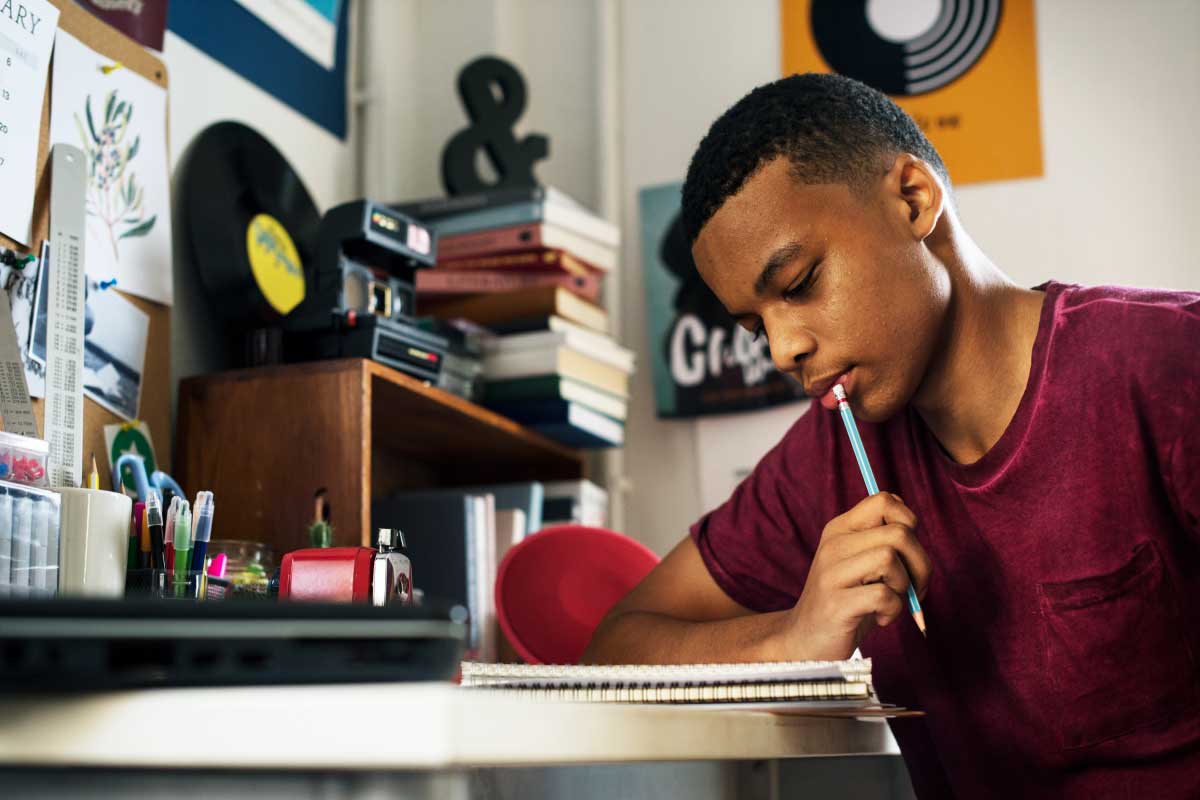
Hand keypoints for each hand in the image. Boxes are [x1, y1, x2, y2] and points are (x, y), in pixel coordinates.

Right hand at [783, 493, 931, 659]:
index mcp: (841, 529)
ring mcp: (832, 573)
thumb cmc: (847, 601)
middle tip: (913, 588)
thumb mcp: (862, 564)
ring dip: (904, 586)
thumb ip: (883, 542)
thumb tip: (915, 532)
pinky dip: (894, 610)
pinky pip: (884, 595)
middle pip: (899, 532)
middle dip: (920, 564)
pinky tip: (881, 618)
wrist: (807, 640)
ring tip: (892, 601)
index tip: (907, 552)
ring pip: (890, 557)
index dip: (909, 522)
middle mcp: (834, 545)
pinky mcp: (836, 603)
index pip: (884, 500)